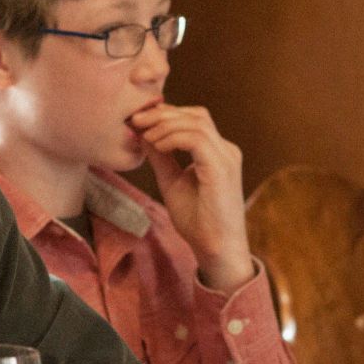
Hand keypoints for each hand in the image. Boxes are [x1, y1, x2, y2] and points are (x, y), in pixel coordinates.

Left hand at [132, 101, 253, 292]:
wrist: (217, 250)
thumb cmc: (198, 222)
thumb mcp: (172, 182)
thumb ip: (161, 158)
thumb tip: (143, 134)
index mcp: (218, 153)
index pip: (194, 120)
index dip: (166, 115)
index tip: (138, 121)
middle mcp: (227, 151)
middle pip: (196, 115)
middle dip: (162, 113)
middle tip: (135, 120)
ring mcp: (227, 158)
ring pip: (196, 122)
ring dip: (164, 125)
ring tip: (144, 136)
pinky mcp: (221, 169)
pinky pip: (196, 139)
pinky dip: (173, 138)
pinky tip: (157, 147)